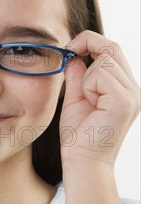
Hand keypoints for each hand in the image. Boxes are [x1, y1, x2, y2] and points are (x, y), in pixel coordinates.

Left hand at [59, 30, 139, 170]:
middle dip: (87, 44)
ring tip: (86, 98)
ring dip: (86, 76)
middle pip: (113, 47)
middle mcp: (133, 89)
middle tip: (69, 52)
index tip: (71, 48)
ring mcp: (132, 95)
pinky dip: (88, 85)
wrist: (82, 162)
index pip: (113, 49)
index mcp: (124, 87)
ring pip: (105, 60)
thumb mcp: (76, 97)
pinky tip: (90, 103)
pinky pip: (101, 75)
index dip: (91, 41)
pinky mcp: (125, 101)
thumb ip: (78, 76)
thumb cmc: (79, 135)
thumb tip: (74, 56)